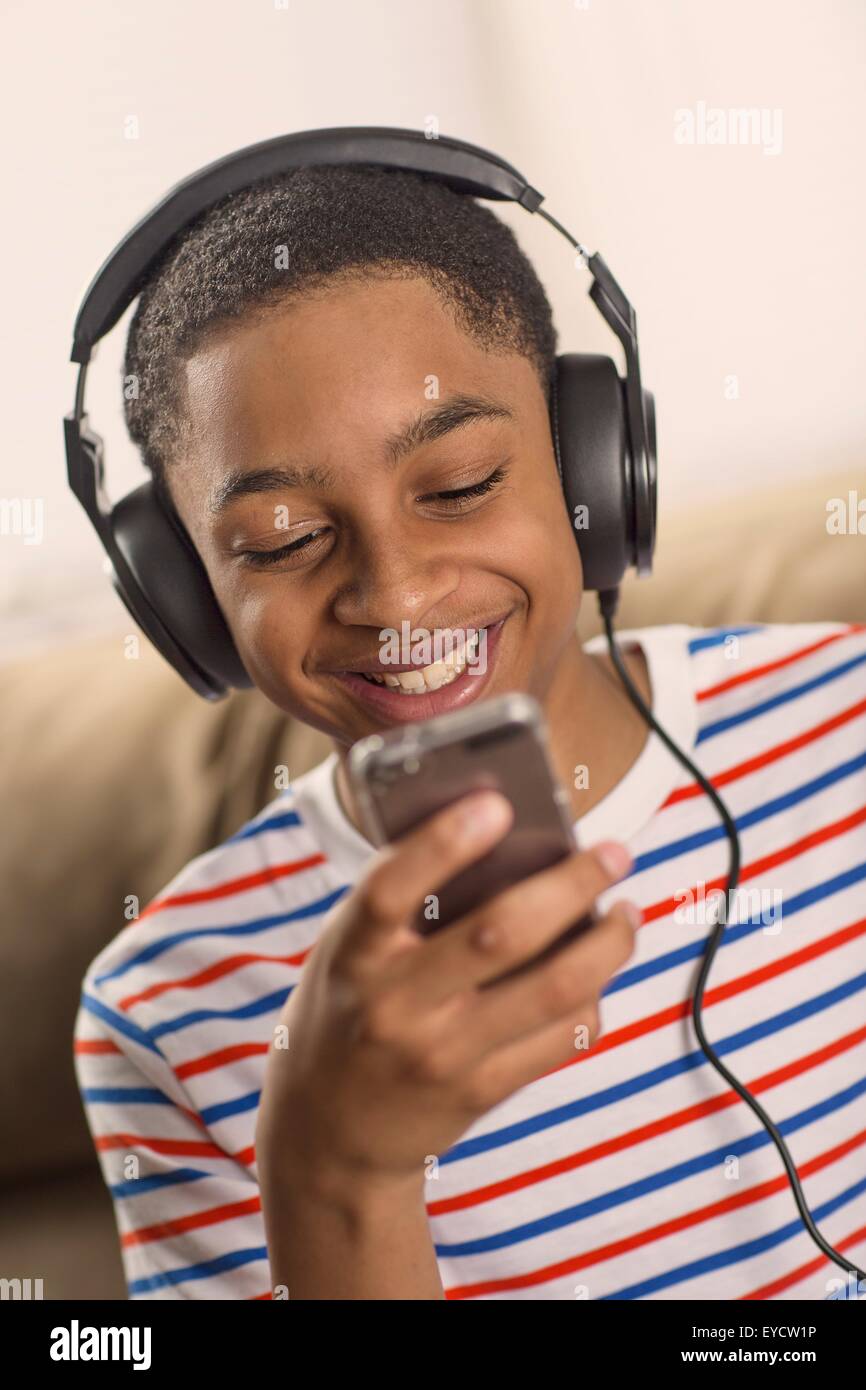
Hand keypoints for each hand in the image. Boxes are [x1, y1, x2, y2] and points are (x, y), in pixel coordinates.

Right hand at [255, 789, 636, 1197]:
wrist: (329, 1135)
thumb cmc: (346, 1013)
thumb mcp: (345, 952)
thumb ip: (401, 905)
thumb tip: (501, 839)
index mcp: (352, 957)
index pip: (390, 891)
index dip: (444, 843)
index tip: (497, 804)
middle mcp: (395, 1007)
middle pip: (500, 934)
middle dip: (572, 884)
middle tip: (614, 852)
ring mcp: (442, 1055)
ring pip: (552, 988)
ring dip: (607, 943)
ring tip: (627, 911)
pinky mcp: (481, 1092)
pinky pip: (560, 1038)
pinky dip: (593, 996)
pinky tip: (600, 970)